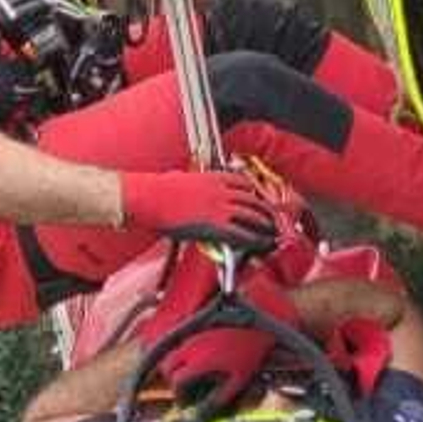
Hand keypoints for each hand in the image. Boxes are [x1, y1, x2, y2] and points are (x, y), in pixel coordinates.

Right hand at [120, 166, 283, 252]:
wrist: (150, 198)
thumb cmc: (159, 189)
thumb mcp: (181, 179)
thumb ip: (193, 183)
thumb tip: (190, 186)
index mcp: (214, 177)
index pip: (243, 182)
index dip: (254, 192)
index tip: (258, 198)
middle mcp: (222, 191)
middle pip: (252, 199)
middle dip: (265, 210)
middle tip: (272, 217)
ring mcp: (221, 208)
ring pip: (252, 216)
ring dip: (265, 225)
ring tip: (272, 232)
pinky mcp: (215, 225)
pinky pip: (241, 233)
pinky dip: (253, 239)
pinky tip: (259, 244)